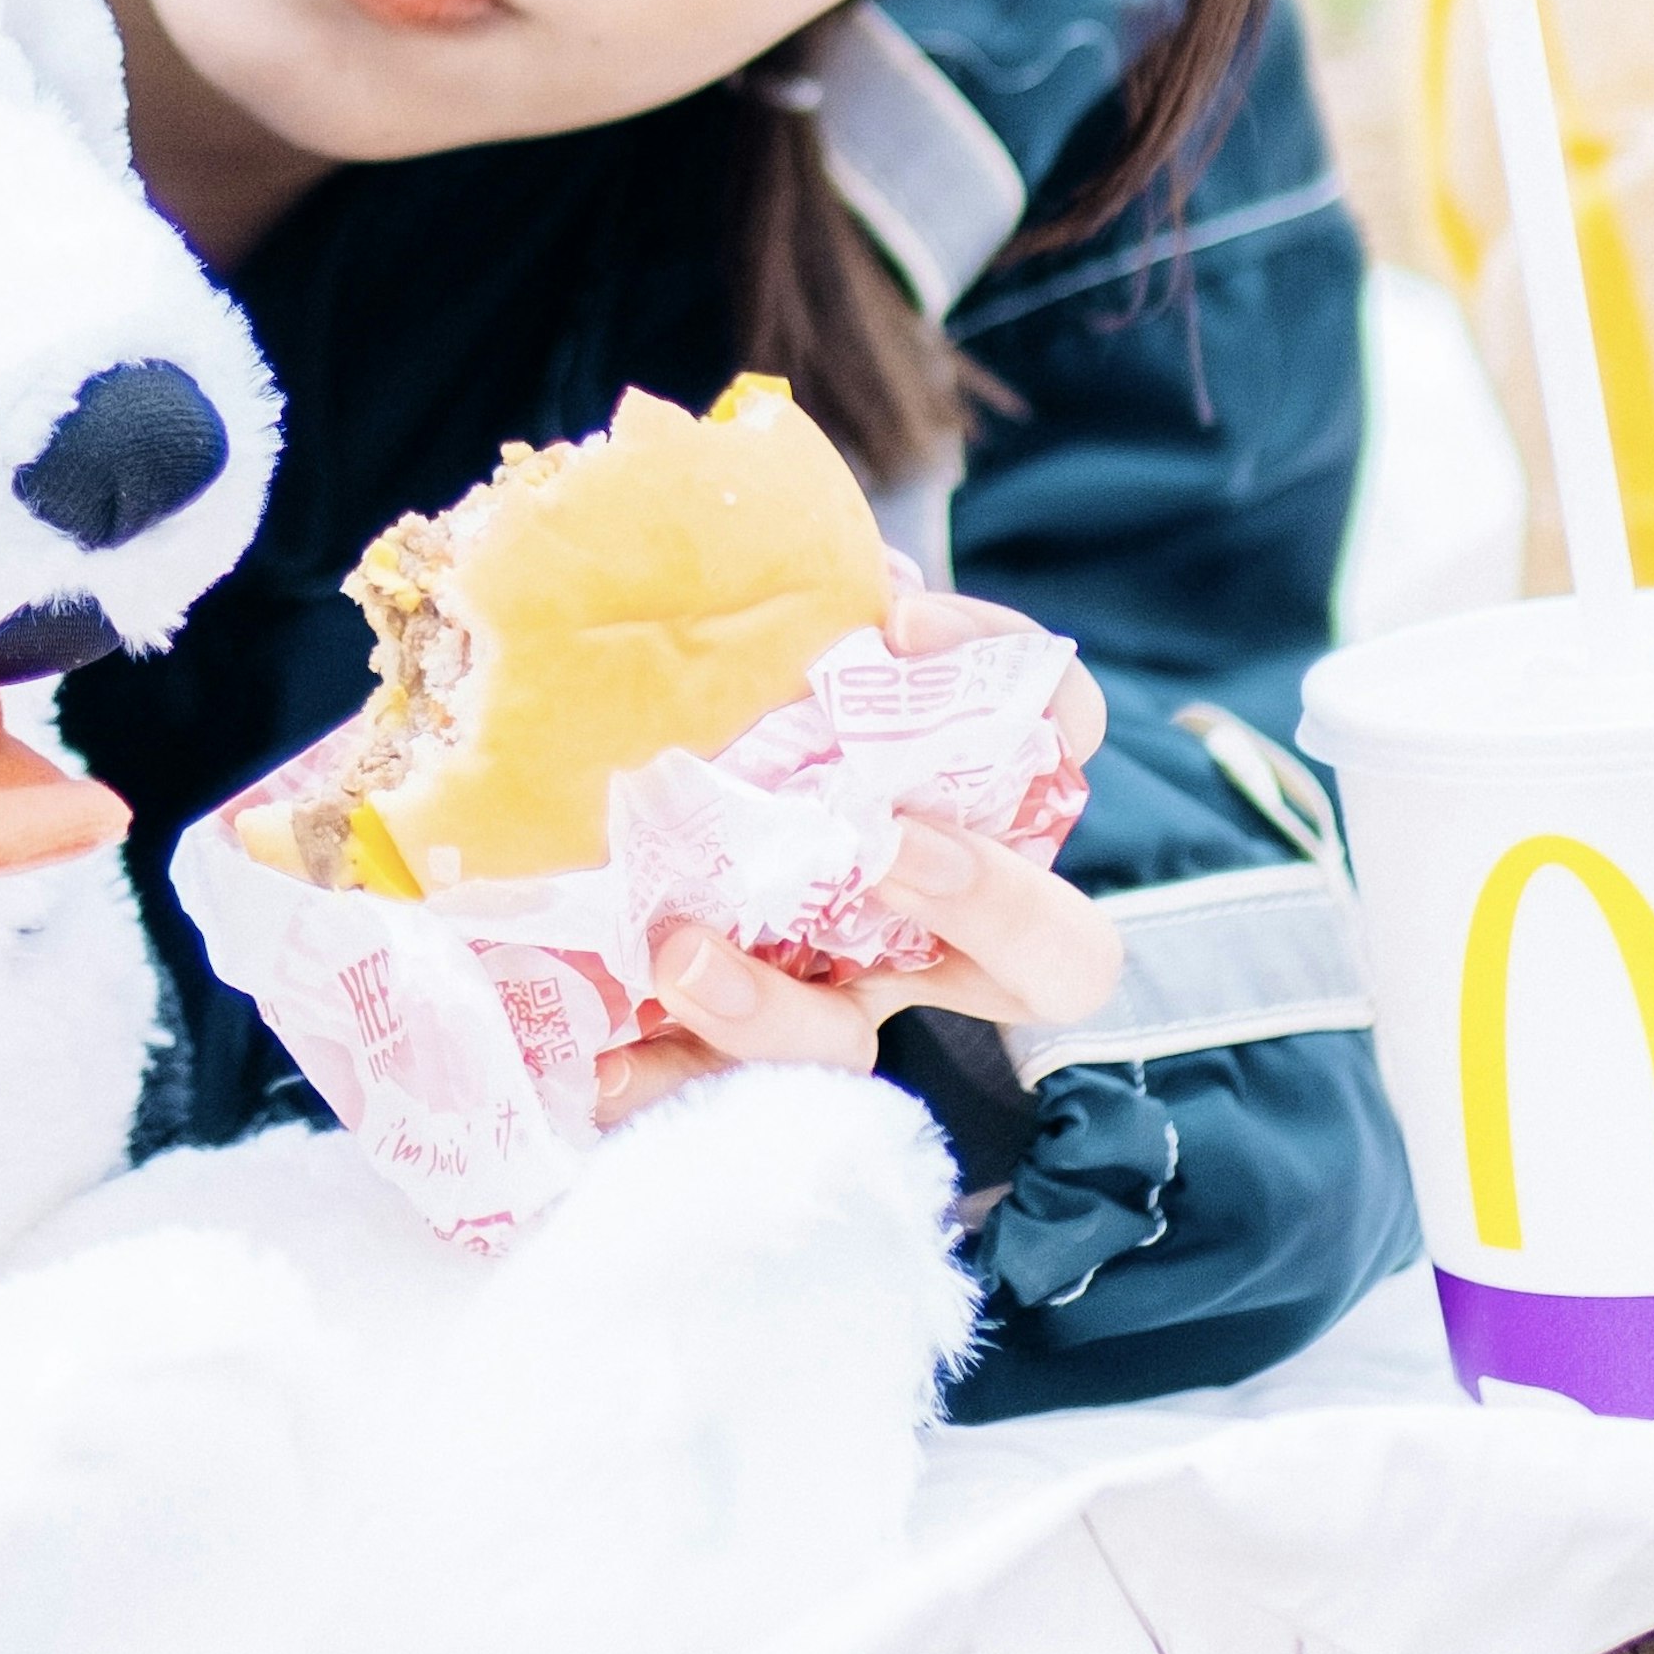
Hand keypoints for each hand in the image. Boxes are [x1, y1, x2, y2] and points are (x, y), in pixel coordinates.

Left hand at [592, 583, 1114, 1121]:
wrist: (606, 809)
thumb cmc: (722, 695)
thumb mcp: (764, 650)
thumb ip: (796, 612)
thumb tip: (823, 561)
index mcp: (970, 796)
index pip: (1058, 726)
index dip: (1015, 682)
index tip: (898, 621)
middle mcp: (936, 923)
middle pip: (1054, 954)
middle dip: (987, 902)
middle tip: (887, 846)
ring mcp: (839, 1001)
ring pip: (854, 1047)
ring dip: (771, 1009)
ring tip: (680, 951)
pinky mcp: (732, 1055)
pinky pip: (710, 1091)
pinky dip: (654, 1075)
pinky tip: (595, 1063)